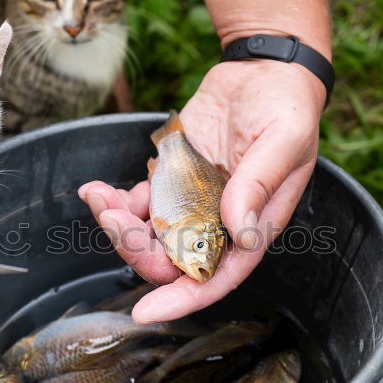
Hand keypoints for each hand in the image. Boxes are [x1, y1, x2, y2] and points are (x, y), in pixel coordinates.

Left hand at [79, 59, 324, 322]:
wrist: (264, 70)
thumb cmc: (286, 108)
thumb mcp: (283, 140)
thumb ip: (259, 183)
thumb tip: (237, 230)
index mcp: (251, 226)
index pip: (216, 277)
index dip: (183, 299)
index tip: (146, 312)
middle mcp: (217, 224)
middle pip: (170, 261)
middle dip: (135, 250)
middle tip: (112, 219)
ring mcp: (191, 204)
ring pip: (147, 237)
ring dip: (117, 226)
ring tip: (98, 197)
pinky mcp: (171, 181)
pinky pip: (137, 206)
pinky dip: (113, 203)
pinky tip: (96, 190)